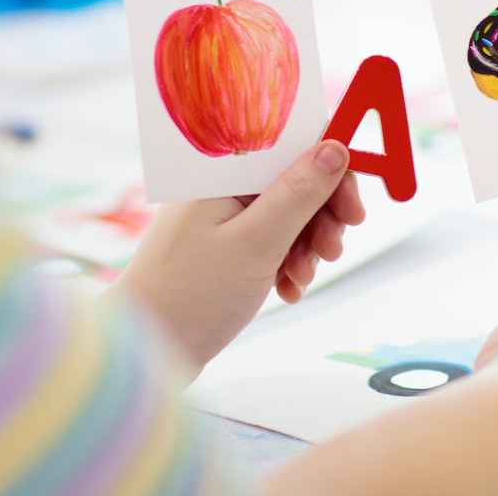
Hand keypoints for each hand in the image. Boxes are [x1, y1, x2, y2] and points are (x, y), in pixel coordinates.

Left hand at [113, 140, 365, 370]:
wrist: (145, 351)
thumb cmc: (189, 295)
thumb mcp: (256, 242)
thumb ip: (299, 193)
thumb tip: (335, 149)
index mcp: (222, 172)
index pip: (290, 145)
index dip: (330, 170)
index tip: (353, 207)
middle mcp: (222, 187)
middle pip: (294, 181)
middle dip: (322, 216)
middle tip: (333, 249)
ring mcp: (223, 218)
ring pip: (288, 215)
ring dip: (307, 245)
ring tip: (301, 277)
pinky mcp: (225, 248)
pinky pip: (273, 242)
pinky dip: (288, 263)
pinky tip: (287, 288)